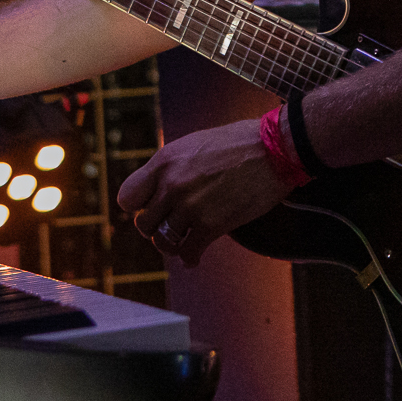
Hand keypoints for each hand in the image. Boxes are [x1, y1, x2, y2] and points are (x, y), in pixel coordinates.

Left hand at [115, 118, 296, 266]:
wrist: (274, 149)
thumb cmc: (240, 142)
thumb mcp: (195, 144)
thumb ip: (174, 166)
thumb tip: (162, 184)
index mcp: (165, 160)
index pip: (127, 197)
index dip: (138, 207)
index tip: (153, 209)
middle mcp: (171, 184)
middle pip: (143, 223)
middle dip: (156, 228)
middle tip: (171, 228)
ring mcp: (190, 206)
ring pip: (162, 241)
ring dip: (172, 245)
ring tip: (181, 244)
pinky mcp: (210, 225)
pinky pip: (188, 252)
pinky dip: (190, 258)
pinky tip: (195, 257)